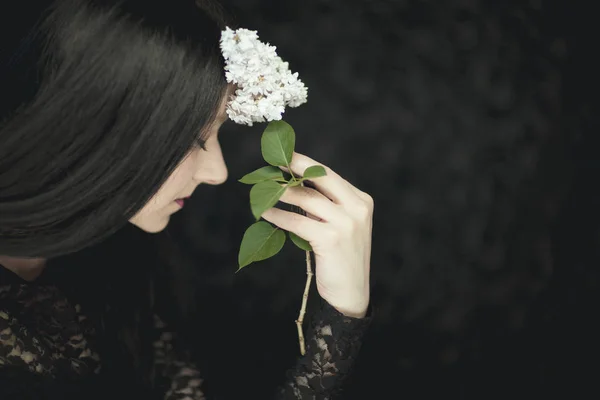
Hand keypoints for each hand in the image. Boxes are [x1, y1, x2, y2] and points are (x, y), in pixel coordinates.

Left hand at [261, 152, 372, 317]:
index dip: (305, 163)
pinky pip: (298, 221)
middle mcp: (357, 208)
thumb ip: (325, 206)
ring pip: (306, 198)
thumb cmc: (341, 259)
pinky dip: (278, 215)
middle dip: (293, 166)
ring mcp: (346, 223)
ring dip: (280, 192)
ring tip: (262, 188)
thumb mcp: (340, 226)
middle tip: (271, 160)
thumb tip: (294, 185)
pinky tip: (265, 213)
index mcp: (361, 200)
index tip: (285, 154)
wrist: (351, 293)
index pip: (329, 175)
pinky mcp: (332, 238)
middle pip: (320, 178)